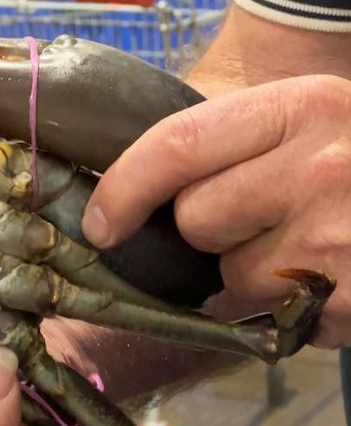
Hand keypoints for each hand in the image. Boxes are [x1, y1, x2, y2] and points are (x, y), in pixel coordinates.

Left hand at [81, 74, 350, 347]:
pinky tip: (322, 278)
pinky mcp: (349, 301)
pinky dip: (285, 308)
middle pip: (195, 219)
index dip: (123, 190)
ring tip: (301, 248)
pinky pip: (272, 318)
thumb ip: (222, 139)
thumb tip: (121, 191)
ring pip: (229, 278)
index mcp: (300, 107)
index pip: (176, 146)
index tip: (99, 223)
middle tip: (257, 215)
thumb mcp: (299, 118)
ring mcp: (340, 239)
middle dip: (206, 228)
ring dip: (247, 273)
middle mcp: (322, 167)